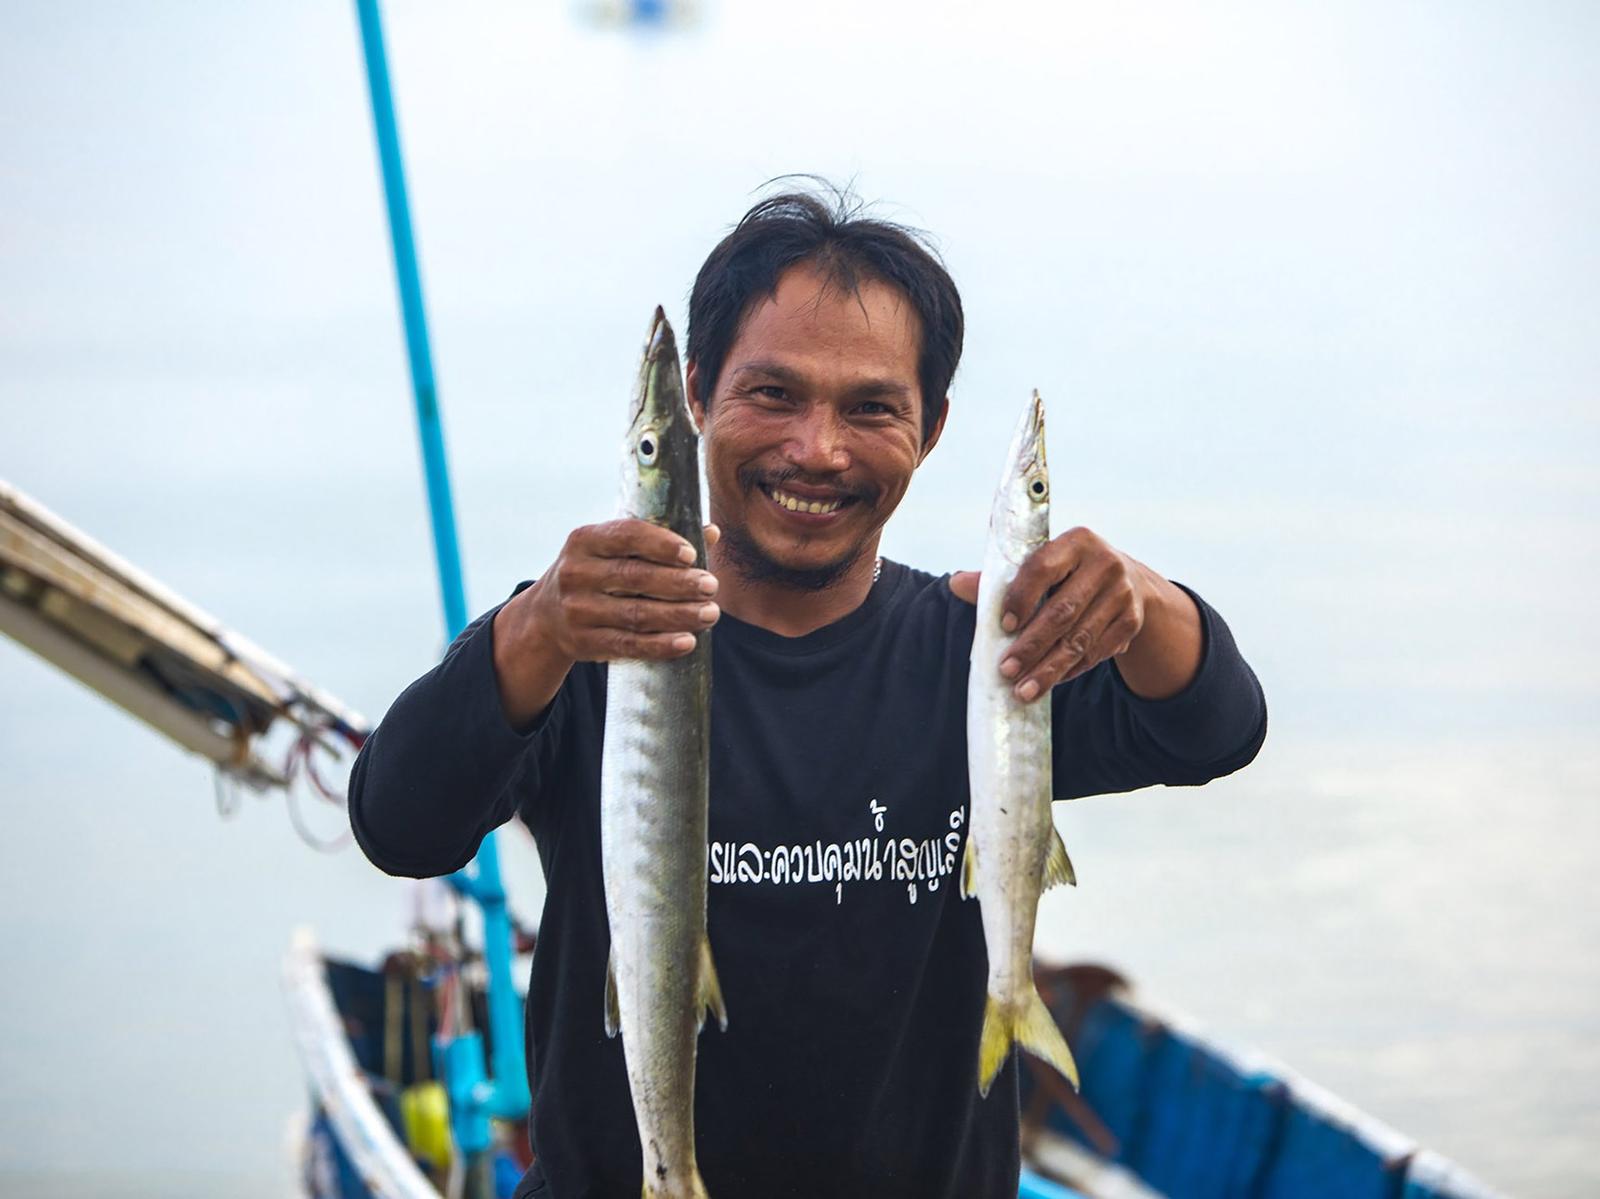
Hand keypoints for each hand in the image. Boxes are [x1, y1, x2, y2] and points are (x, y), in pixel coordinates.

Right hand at [492, 520, 720, 726]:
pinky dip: (660, 645)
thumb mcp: (612, 550)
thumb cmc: (596, 573)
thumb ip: (659, 541)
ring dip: (678, 615)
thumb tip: (712, 533)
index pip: (626, 535)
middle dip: (679, 583)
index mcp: (584, 540)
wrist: (545, 618)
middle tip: (711, 586)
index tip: (691, 554)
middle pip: (635, 577)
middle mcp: (576, 573)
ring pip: (635, 614)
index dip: (661, 544)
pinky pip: (627, 644)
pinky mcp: (583, 642)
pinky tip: (687, 641)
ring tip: (710, 613)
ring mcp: (577, 610)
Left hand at [950, 527, 1183, 702]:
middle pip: (1063, 612)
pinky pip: (1096, 653)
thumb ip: (999, 579)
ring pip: (1080, 639)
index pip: (1043, 568)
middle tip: (1006, 671)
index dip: (1021, 597)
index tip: (1003, 626)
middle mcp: (1105, 564)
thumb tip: (956, 583)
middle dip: (1031, 646)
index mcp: (1076, 542)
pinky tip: (1049, 682)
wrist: (1128, 579)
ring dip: (1049, 669)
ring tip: (1024, 689)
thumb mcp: (1041, 567)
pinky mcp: (1131, 621)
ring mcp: (1122, 594)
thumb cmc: (1067, 574)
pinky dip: (1070, 670)